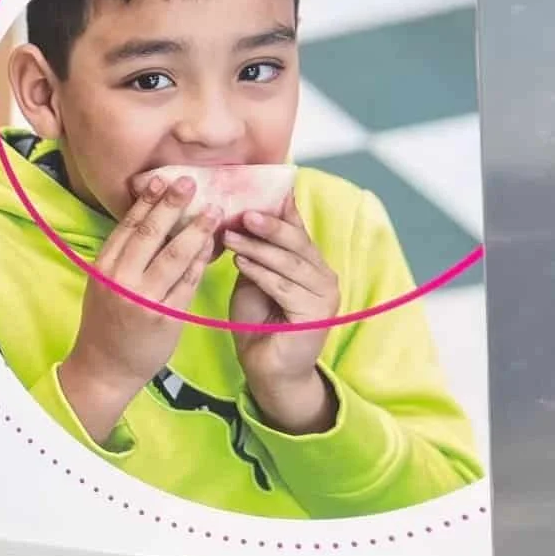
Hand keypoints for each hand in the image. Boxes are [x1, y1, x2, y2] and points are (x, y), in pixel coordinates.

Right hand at [56, 173, 217, 441]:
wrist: (106, 366)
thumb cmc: (108, 322)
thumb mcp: (105, 285)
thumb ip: (124, 257)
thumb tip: (151, 222)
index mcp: (104, 268)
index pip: (127, 227)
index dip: (146, 202)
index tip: (161, 180)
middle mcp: (121, 281)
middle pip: (149, 235)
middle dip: (171, 205)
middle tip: (190, 182)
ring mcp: (144, 300)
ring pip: (174, 257)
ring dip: (195, 231)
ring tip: (214, 212)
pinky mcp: (166, 318)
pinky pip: (188, 284)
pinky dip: (201, 263)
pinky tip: (214, 247)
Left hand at [227, 198, 340, 431]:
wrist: (267, 367)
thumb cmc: (257, 321)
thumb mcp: (253, 277)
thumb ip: (253, 251)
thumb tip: (239, 213)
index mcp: (309, 262)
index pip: (296, 228)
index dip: (278, 209)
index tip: (254, 188)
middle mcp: (323, 275)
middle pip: (296, 242)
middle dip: (268, 224)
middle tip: (241, 211)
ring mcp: (324, 294)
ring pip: (289, 263)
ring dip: (258, 247)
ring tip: (230, 234)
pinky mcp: (316, 314)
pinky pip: (284, 287)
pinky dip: (260, 272)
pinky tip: (239, 262)